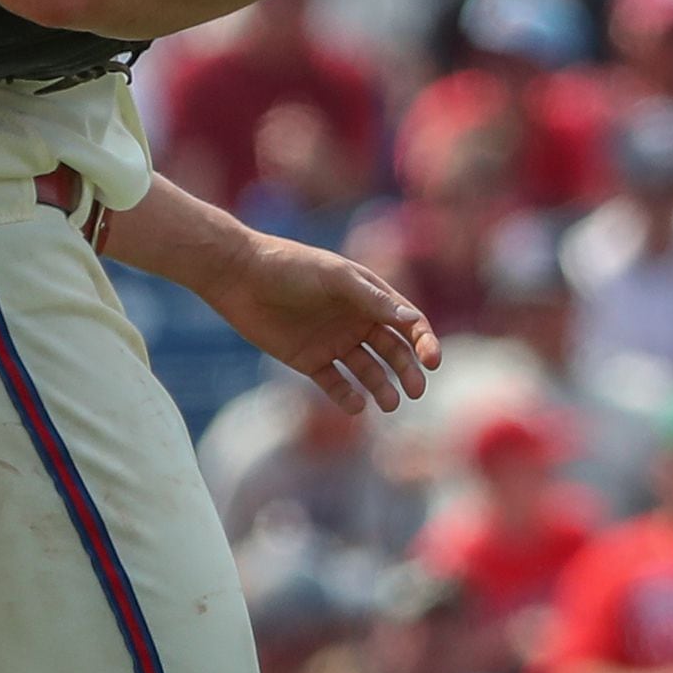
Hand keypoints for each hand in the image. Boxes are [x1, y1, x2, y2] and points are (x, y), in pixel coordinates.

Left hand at [216, 232, 440, 415]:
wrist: (240, 276)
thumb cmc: (291, 267)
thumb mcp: (336, 278)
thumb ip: (373, 299)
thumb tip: (412, 320)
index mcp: (369, 296)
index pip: (407, 323)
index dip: (424, 342)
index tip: (432, 361)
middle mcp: (356, 320)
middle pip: (393, 351)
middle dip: (408, 371)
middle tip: (415, 392)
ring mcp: (334, 341)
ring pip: (368, 370)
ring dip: (382, 387)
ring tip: (389, 403)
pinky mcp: (309, 360)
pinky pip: (335, 383)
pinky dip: (347, 396)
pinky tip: (356, 405)